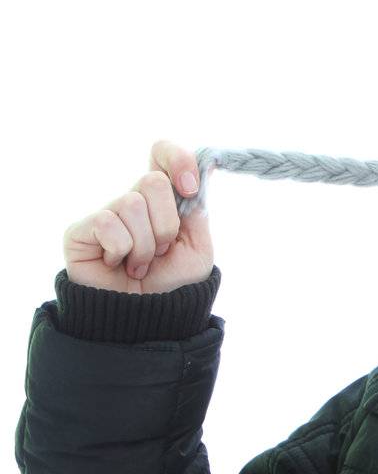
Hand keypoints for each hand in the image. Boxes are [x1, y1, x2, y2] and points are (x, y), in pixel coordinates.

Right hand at [62, 139, 213, 293]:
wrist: (147, 318)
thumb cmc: (172, 285)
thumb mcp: (198, 248)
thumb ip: (196, 212)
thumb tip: (200, 171)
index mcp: (162, 201)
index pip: (162, 155)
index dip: (177, 160)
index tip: (190, 187)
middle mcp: (132, 202)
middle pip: (152, 181)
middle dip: (166, 223)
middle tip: (161, 250)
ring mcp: (105, 214)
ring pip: (132, 204)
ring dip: (145, 244)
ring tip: (140, 264)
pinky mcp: (80, 231)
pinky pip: (108, 224)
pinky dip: (122, 250)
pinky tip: (118, 265)